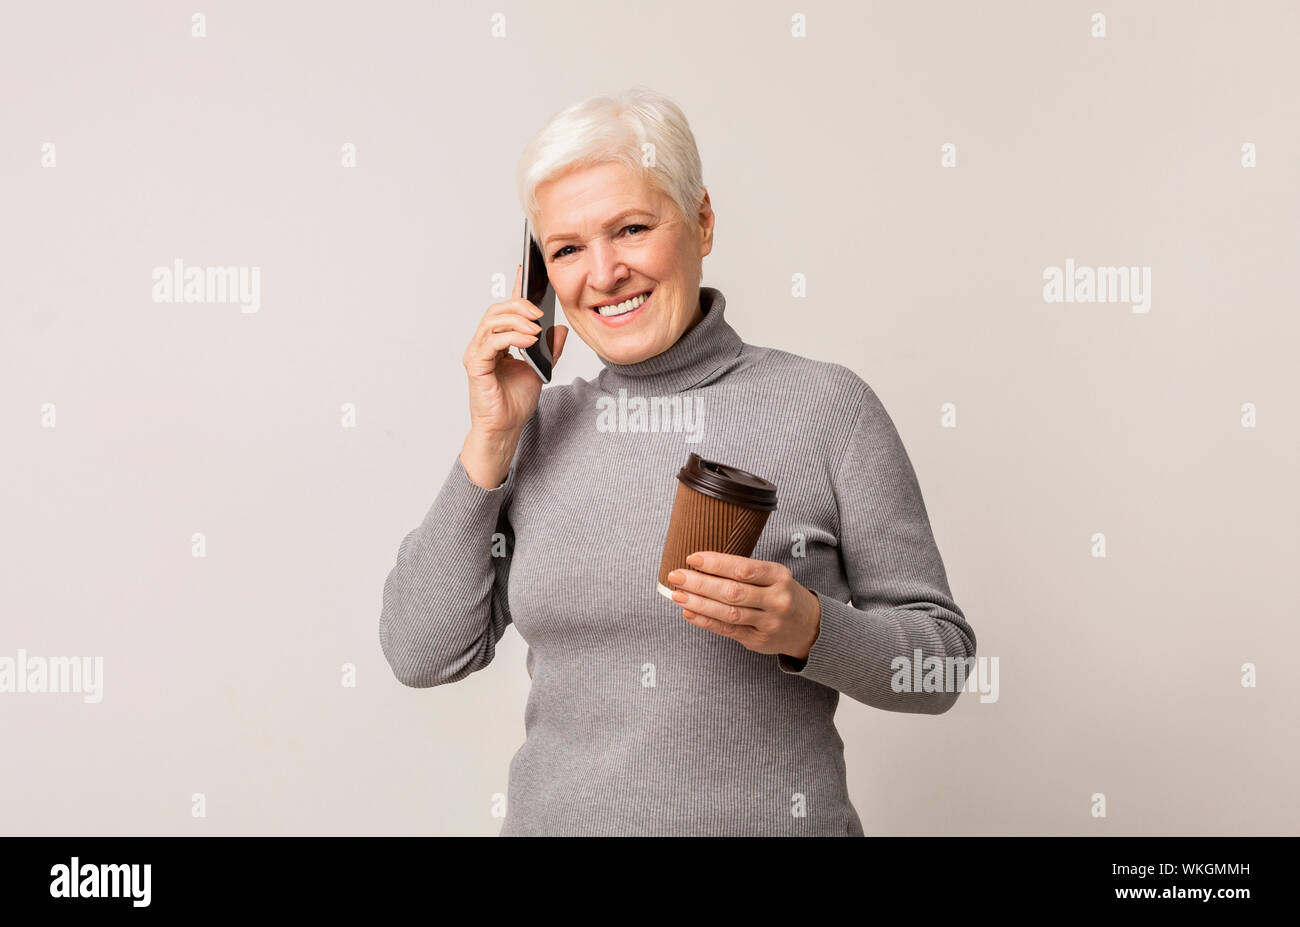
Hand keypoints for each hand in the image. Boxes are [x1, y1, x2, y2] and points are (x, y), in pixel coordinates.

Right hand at [463, 263, 567, 437]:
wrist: (506, 428)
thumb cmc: (516, 402)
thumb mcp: (541, 369)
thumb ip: (549, 348)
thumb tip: (559, 327)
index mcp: (498, 342)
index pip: (506, 310)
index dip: (515, 290)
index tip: (526, 270)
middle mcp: (484, 344)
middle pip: (496, 310)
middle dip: (519, 306)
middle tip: (539, 311)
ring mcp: (478, 353)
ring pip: (492, 321)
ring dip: (516, 320)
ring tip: (535, 328)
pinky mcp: (476, 365)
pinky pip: (491, 342)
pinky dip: (510, 337)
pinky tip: (528, 340)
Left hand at [665, 551, 821, 660]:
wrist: (809, 626)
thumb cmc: (783, 593)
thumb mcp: (774, 575)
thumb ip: (745, 571)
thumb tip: (701, 564)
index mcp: (779, 576)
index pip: (743, 568)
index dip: (716, 564)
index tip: (692, 558)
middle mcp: (776, 600)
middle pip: (733, 592)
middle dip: (700, 583)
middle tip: (676, 576)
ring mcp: (768, 623)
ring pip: (728, 613)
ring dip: (699, 603)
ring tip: (678, 595)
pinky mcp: (758, 640)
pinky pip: (727, 630)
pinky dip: (706, 621)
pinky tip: (689, 612)